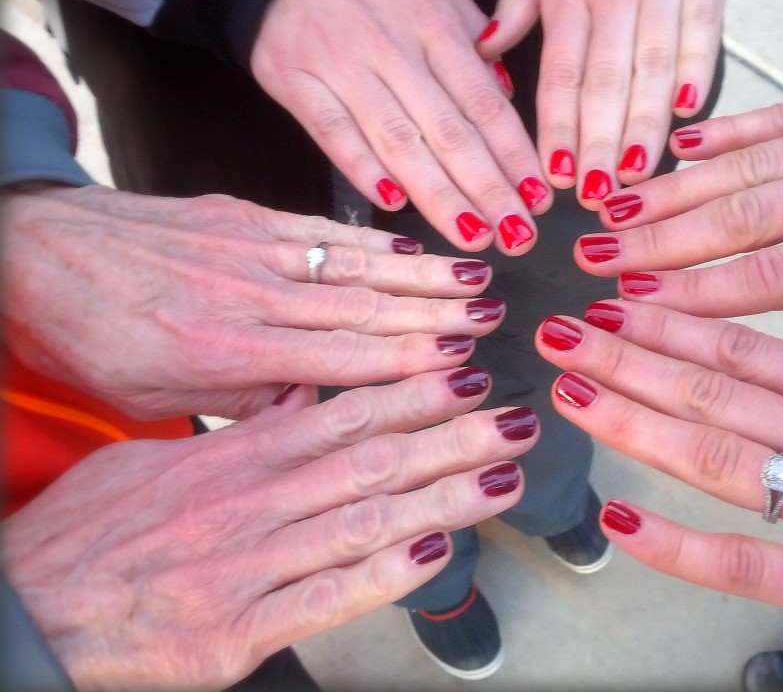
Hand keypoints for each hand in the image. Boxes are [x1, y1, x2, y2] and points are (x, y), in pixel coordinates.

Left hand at [1, 184, 505, 419]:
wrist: (32, 254)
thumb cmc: (90, 336)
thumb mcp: (155, 397)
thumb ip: (244, 399)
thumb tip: (317, 402)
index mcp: (227, 352)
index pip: (340, 359)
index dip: (408, 361)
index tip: (463, 363)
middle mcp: (249, 297)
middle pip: (361, 308)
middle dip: (436, 313)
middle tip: (495, 314)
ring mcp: (248, 250)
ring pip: (351, 266)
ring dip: (421, 273)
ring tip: (477, 275)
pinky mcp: (240, 216)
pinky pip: (318, 231)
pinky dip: (370, 239)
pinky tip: (412, 246)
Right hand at [1, 368, 535, 690]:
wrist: (30, 614)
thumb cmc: (89, 535)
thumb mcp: (156, 456)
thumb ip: (237, 429)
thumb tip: (299, 393)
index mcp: (232, 460)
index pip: (341, 414)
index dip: (411, 392)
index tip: (462, 372)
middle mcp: (251, 505)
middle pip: (371, 460)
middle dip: (450, 437)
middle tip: (511, 417)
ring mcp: (249, 568)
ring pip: (364, 520)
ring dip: (442, 496)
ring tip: (500, 474)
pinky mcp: (239, 632)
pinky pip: (327, 598)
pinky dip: (386, 575)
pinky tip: (439, 552)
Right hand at [251, 0, 548, 255]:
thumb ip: (472, 36)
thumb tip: (505, 91)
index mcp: (433, 24)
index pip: (484, 103)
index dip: (515, 155)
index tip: (538, 197)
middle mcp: (393, 50)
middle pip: (450, 133)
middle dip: (489, 190)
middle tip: (517, 235)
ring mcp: (343, 68)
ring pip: (399, 142)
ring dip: (440, 196)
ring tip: (473, 234)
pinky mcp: (296, 82)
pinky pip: (333, 133)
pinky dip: (363, 170)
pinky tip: (394, 205)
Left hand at [479, 0, 734, 206]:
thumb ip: (516, 2)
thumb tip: (485, 51)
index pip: (560, 74)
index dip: (557, 128)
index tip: (556, 174)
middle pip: (604, 82)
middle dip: (600, 143)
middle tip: (597, 193)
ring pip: (652, 66)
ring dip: (645, 124)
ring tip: (637, 170)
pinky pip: (703, 28)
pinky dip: (698, 69)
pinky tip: (689, 112)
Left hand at [535, 300, 782, 631]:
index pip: (740, 347)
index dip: (668, 325)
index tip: (613, 307)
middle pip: (712, 390)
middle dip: (629, 361)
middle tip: (565, 338)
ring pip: (717, 456)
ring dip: (636, 423)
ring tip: (572, 393)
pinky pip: (745, 563)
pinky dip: (678, 544)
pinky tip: (621, 519)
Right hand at [577, 75, 782, 335]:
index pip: (775, 274)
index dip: (699, 291)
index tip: (637, 304)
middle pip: (738, 218)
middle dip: (657, 241)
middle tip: (593, 258)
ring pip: (740, 165)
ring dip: (669, 191)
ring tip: (608, 209)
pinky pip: (772, 116)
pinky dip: (720, 130)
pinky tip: (675, 149)